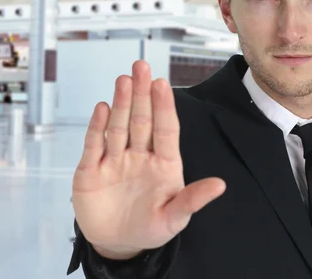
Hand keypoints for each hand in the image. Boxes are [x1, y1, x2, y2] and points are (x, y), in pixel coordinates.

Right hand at [71, 61, 225, 258]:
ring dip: (120, 103)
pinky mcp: (91, 171)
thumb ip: (193, 199)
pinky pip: (94, 145)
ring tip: (124, 80)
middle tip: (141, 66)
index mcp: (163, 164)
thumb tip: (221, 185)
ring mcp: (115, 161)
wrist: (118, 245)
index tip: (162, 83)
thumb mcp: (175, 218)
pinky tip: (102, 107)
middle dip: (141, 94)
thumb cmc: (151, 228)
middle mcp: (139, 156)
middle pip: (141, 120)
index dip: (164, 106)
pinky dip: (96, 127)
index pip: (165, 129)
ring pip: (118, 127)